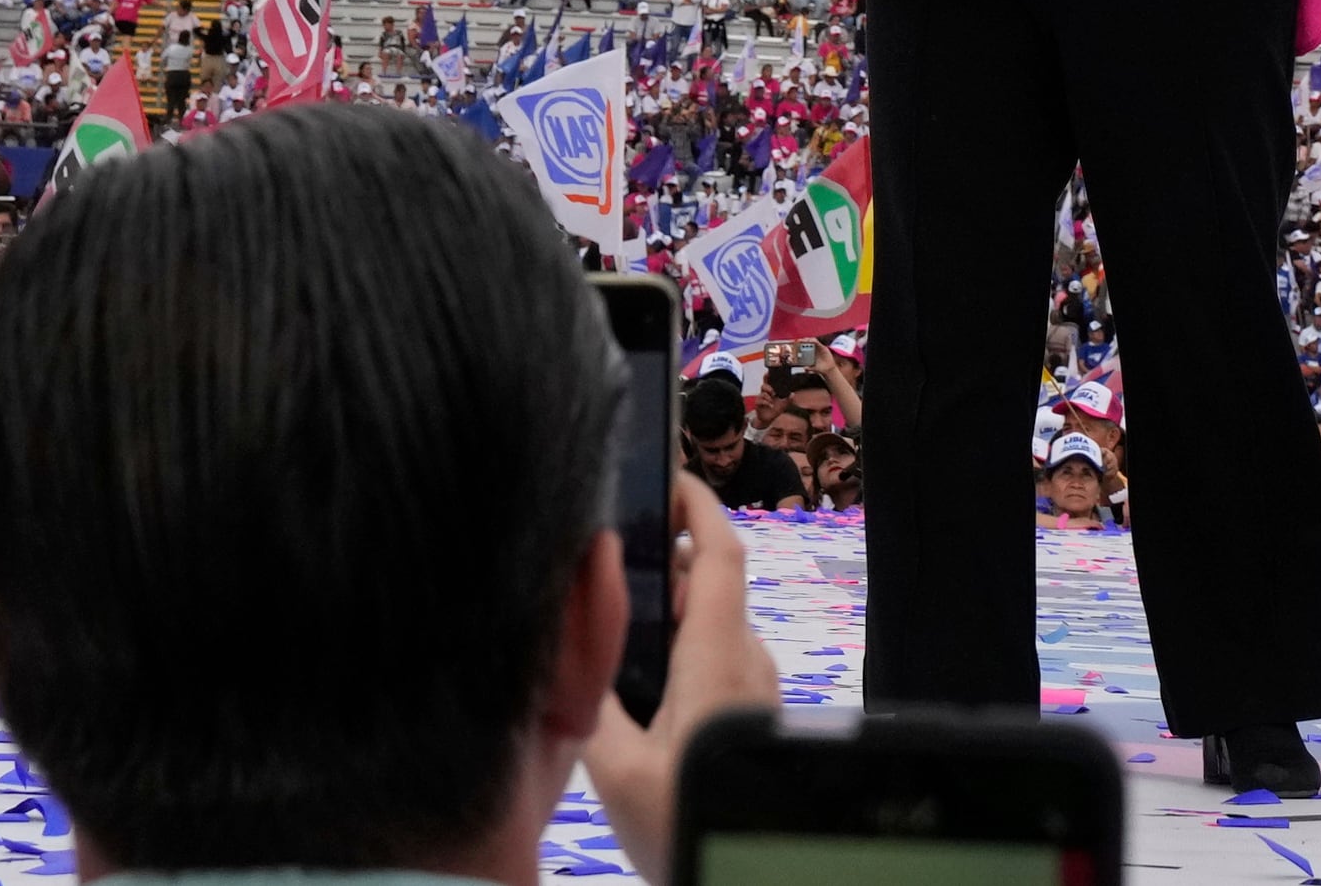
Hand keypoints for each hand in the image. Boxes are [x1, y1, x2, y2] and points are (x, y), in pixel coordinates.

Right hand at [582, 474, 781, 877]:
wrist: (744, 875)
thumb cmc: (683, 821)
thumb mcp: (615, 768)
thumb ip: (587, 698)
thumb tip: (565, 641)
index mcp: (719, 658)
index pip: (720, 554)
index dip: (697, 504)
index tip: (666, 474)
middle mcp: (747, 662)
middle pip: (711, 585)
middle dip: (665, 559)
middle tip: (603, 556)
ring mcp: (754, 690)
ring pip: (713, 624)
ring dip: (670, 606)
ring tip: (606, 612)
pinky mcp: (750, 716)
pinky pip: (717, 657)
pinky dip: (680, 642)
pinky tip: (634, 671)